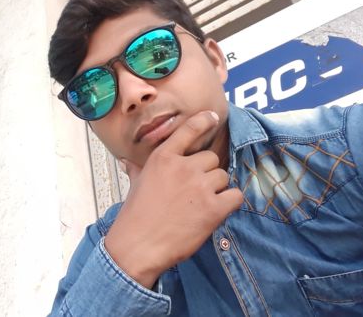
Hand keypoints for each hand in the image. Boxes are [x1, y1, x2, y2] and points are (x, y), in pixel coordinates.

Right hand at [104, 111, 243, 288]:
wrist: (138, 245)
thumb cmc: (135, 215)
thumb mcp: (135, 183)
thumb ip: (137, 168)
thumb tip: (127, 161)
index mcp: (163, 157)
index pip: (189, 130)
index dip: (203, 121)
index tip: (212, 117)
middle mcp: (183, 167)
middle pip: (211, 158)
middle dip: (207, 173)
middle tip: (195, 191)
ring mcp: (200, 186)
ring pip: (223, 176)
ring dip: (217, 189)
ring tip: (201, 204)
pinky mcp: (213, 208)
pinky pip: (235, 196)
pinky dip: (230, 202)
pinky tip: (217, 210)